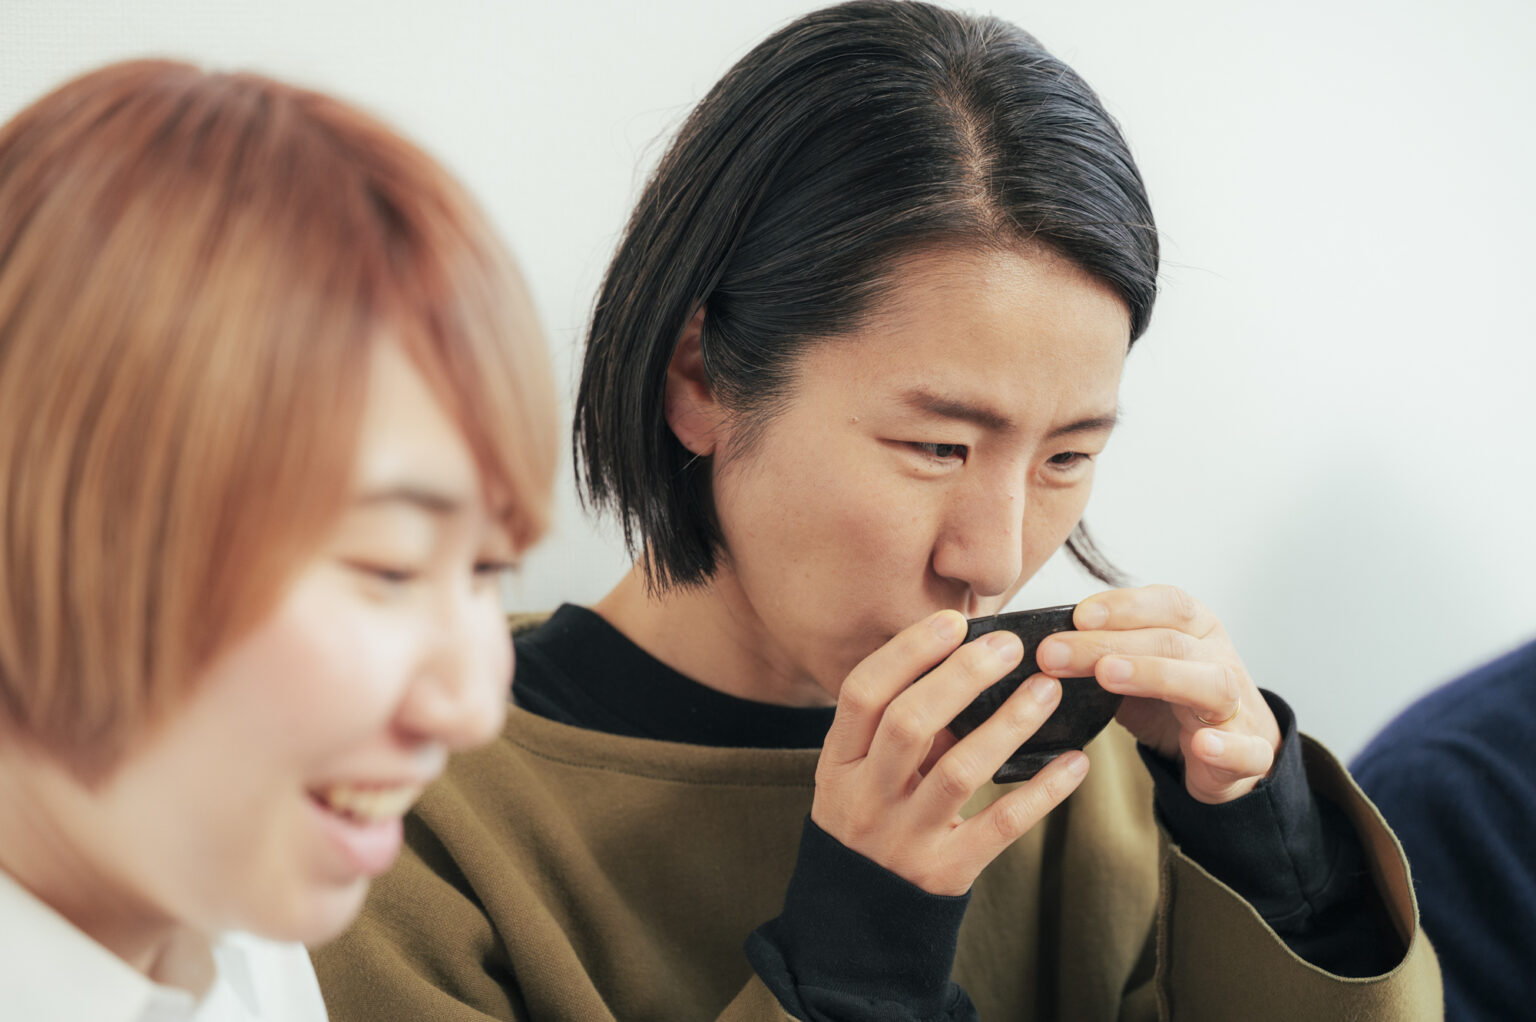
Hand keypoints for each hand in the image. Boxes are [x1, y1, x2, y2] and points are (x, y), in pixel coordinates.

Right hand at [813, 610, 1089, 895]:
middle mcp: (864, 798)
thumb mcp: (862, 776)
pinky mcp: (945, 873)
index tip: (953, 621)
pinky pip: (1001, 825)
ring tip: (1048, 690)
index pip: (862, 693)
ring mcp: (903, 838)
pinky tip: (1074, 761)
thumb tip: (968, 665)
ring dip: (1008, 723)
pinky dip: (1042, 790)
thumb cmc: (869, 824)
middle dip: (963, 676)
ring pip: (959, 771)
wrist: (857, 926)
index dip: (907, 653)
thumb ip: (902, 730)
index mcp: (837, 764)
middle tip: (1010, 646)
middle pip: (909, 723)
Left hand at [1033, 585, 1280, 804]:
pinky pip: (1247, 749)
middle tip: (1053, 653)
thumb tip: (1039, 646)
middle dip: (1108, 644)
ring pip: (1210, 683)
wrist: (1226, 753)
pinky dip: (1227, 746)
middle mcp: (1218, 659)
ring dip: (1156, 675)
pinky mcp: (1249, 753)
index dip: (1123, 605)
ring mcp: (1237, 706)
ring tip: (1108, 675)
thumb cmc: (1172, 702)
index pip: (1167, 604)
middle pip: (1170, 642)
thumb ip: (1099, 654)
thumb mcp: (1133, 670)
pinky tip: (1203, 744)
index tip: (1076, 615)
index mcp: (1195, 630)